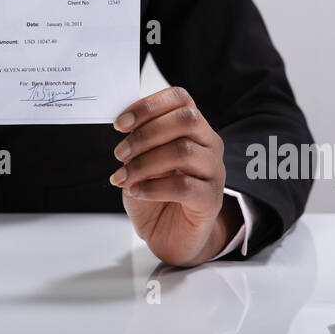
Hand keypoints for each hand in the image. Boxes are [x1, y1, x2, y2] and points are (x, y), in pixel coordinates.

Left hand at [110, 86, 237, 266]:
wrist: (171, 235)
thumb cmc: (156, 192)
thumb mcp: (141, 160)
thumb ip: (137, 140)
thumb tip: (123, 123)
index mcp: (193, 127)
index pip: (180, 98)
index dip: (149, 105)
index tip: (120, 123)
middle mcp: (209, 144)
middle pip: (186, 120)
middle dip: (146, 134)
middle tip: (119, 153)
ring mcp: (214, 171)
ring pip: (184, 152)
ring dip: (145, 163)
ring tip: (124, 177)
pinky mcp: (211, 200)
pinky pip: (185, 186)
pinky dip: (154, 187)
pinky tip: (137, 192)